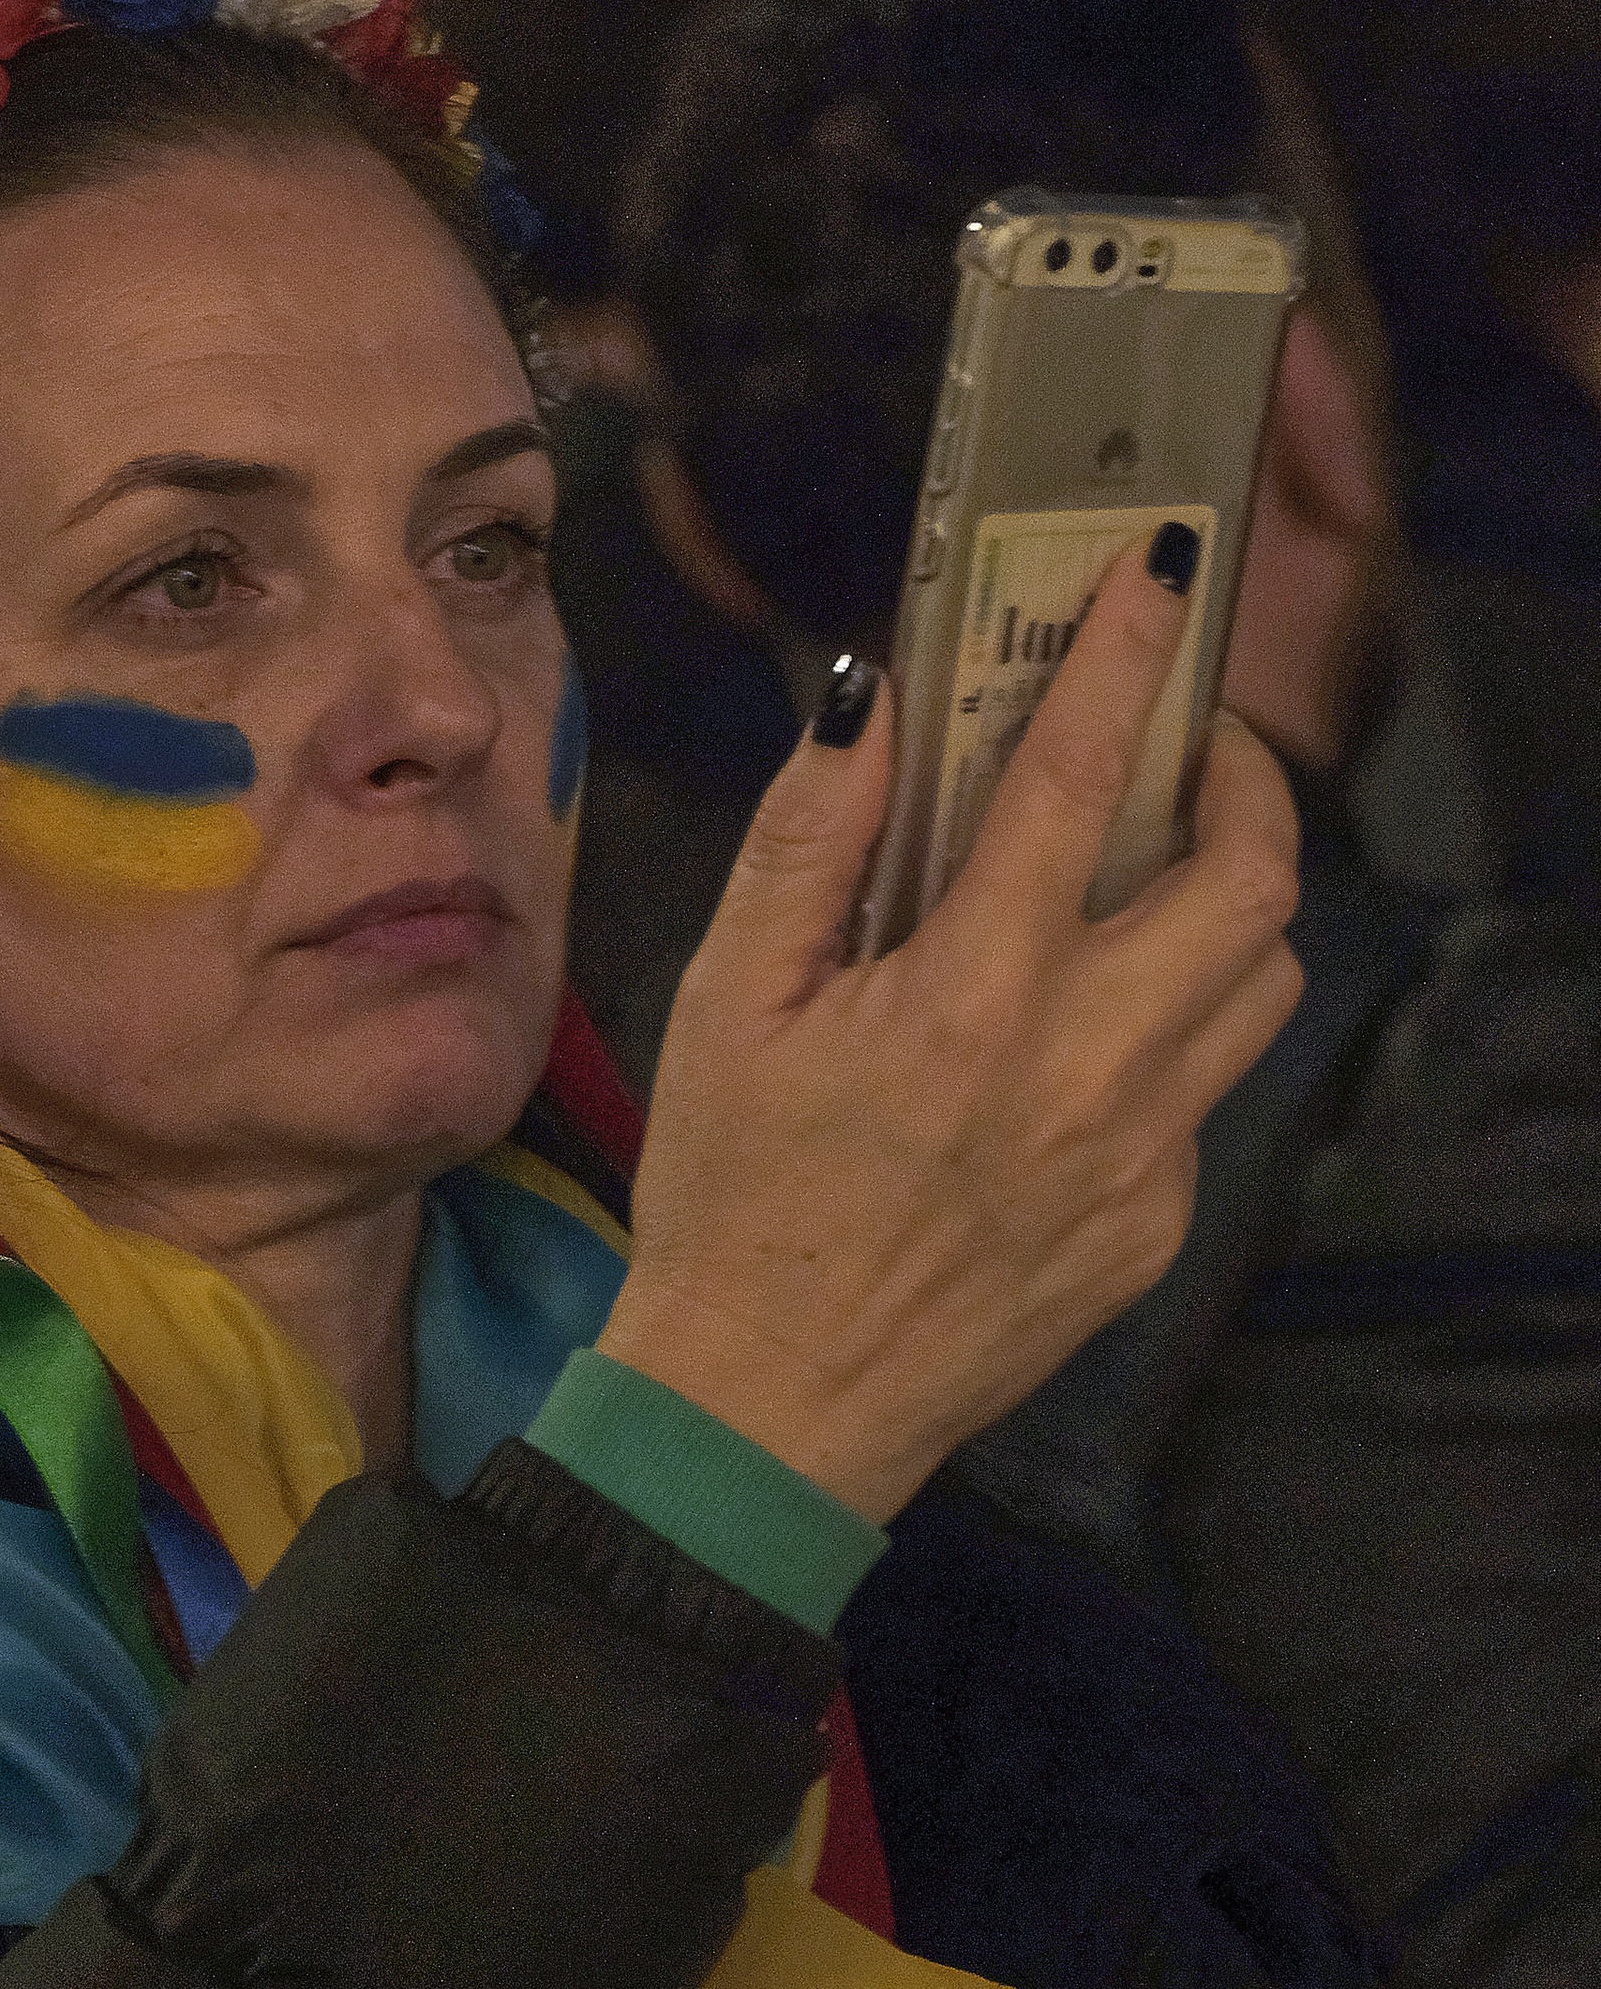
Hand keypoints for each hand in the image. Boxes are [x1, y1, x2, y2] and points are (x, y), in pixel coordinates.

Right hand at [598, 542, 1303, 1520]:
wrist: (767, 1411)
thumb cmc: (728, 1201)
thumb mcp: (730, 1003)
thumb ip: (810, 841)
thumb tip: (871, 697)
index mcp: (968, 1001)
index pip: (1079, 783)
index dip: (1128, 656)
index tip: (1160, 577)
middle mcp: (1084, 1072)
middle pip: (1251, 878)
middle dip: (1242, 779)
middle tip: (1187, 748)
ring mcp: (1138, 1158)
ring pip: (1261, 979)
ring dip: (1228, 900)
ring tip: (1151, 877)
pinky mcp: (1153, 1226)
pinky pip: (1204, 1089)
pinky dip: (1166, 1026)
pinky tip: (1074, 1038)